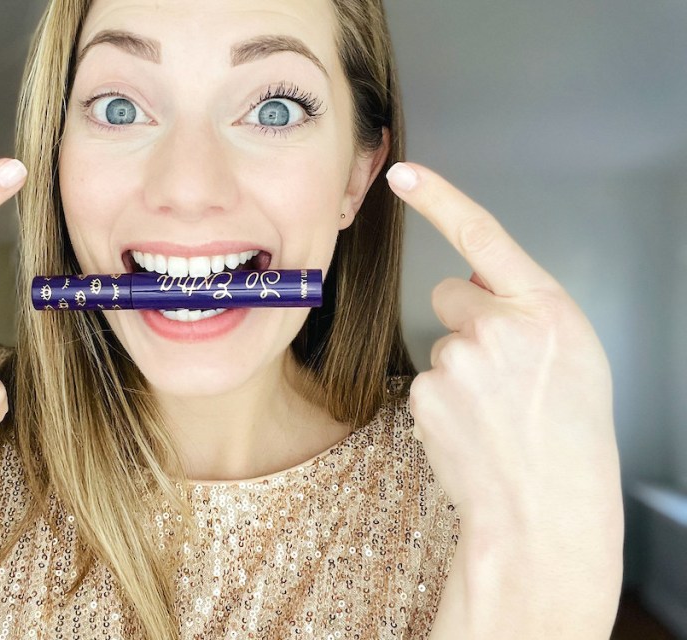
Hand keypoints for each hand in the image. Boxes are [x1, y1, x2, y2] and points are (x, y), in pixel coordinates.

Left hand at [386, 162, 622, 539]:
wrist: (546, 510)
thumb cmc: (570, 436)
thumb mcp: (575, 354)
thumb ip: (528, 308)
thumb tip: (478, 282)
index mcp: (546, 310)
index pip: (485, 236)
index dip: (440, 198)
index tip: (404, 175)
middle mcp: (500, 327)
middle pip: (451, 293)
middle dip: (466, 320)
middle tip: (501, 372)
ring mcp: (458, 361)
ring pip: (440, 343)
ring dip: (460, 368)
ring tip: (495, 412)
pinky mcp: (427, 394)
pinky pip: (427, 381)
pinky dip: (444, 402)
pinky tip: (474, 428)